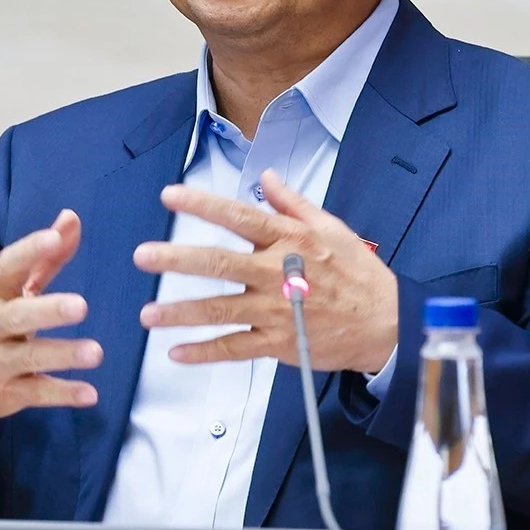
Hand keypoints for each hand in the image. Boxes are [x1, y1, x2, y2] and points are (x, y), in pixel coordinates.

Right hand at [0, 209, 102, 418]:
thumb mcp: (11, 290)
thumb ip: (44, 257)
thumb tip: (71, 219)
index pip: (7, 268)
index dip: (29, 251)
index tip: (54, 237)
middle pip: (16, 316)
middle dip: (48, 311)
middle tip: (81, 306)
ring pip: (29, 357)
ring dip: (63, 355)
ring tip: (96, 352)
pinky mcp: (6, 394)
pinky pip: (37, 393)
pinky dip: (63, 394)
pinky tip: (90, 394)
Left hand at [133, 169, 397, 372]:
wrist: (386, 323)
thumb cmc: (357, 273)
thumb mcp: (331, 227)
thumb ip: (292, 203)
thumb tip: (265, 176)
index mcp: (289, 239)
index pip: (238, 216)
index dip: (202, 204)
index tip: (169, 195)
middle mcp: (277, 272)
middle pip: (219, 262)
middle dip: (177, 259)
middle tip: (143, 256)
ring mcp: (276, 310)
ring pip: (220, 310)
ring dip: (180, 312)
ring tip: (147, 314)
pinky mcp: (278, 342)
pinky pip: (234, 348)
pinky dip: (204, 352)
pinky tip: (176, 352)